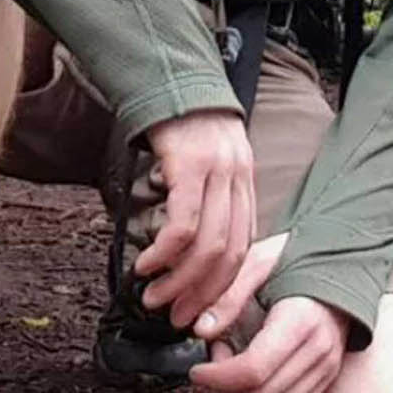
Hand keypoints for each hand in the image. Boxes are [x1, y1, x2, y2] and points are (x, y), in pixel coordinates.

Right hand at [134, 107, 255, 328]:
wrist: (169, 74)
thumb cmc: (181, 120)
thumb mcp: (207, 160)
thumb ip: (209, 197)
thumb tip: (189, 243)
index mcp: (246, 185)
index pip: (244, 250)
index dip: (223, 288)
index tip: (200, 311)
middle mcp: (238, 183)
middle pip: (229, 257)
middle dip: (202, 295)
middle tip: (176, 317)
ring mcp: (217, 175)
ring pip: (207, 247)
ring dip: (179, 281)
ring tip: (153, 297)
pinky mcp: (190, 167)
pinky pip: (183, 224)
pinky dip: (165, 253)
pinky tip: (146, 264)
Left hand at [191, 268, 348, 392]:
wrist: (340, 264)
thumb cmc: (297, 258)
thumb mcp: (255, 262)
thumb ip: (227, 296)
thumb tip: (201, 329)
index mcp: (299, 321)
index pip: (254, 369)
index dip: (218, 376)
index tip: (197, 371)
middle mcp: (318, 349)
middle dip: (229, 383)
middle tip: (217, 352)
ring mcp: (327, 365)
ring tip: (236, 357)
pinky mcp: (328, 374)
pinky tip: (257, 369)